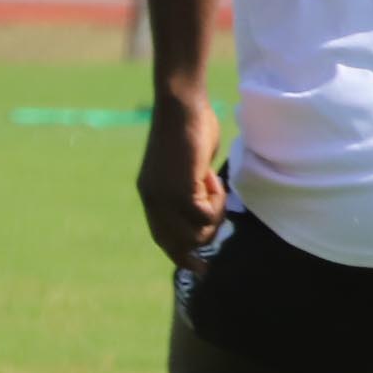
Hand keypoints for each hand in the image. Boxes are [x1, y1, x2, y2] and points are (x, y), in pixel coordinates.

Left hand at [136, 89, 226, 263]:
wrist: (180, 105)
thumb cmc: (190, 125)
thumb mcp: (189, 164)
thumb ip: (192, 185)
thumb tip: (207, 206)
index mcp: (150, 194)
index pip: (163, 236)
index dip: (180, 253)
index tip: (200, 267)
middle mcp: (152, 200)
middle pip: (178, 242)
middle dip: (204, 239)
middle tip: (221, 216)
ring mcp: (164, 199)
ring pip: (196, 231)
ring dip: (214, 212)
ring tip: (214, 183)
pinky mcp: (179, 193)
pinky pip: (205, 215)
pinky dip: (217, 199)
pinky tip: (211, 175)